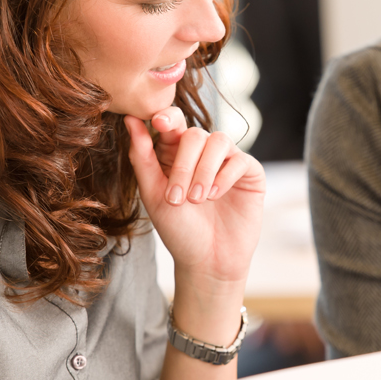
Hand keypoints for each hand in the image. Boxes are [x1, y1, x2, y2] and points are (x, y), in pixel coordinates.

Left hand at [125, 108, 263, 291]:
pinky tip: (214, 197)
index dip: (166, 118)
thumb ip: (142, 157)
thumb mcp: (154, 194)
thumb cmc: (178, 230)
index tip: (157, 123)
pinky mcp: (250, 173)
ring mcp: (228, 161)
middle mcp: (203, 153)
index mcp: (176, 153)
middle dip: (184, 165)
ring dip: (204, 170)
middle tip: (177, 199)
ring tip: (196, 200)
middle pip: (194, 134)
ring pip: (218, 141)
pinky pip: (239, 160)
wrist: (207, 261)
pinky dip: (224, 177)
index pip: (173, 122)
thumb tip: (130, 119)